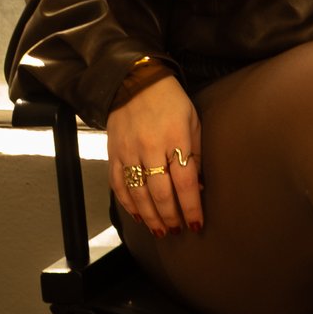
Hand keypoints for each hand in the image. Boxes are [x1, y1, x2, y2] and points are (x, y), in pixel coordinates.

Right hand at [106, 76, 203, 236]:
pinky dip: (128, 204)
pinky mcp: (113, 153)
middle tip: (178, 231)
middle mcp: (149, 147)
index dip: (191, 206)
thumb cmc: (170, 101)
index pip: (185, 181)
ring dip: (150, 217)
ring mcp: (128, 152)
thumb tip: (199, 187)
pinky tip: (138, 216)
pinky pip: (118, 185)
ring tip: (161, 231)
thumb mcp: (192, 121)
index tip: (197, 224)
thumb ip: (195, 154)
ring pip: (138, 194)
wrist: (134, 82)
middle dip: (171, 217)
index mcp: (174, 138)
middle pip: (160, 193)